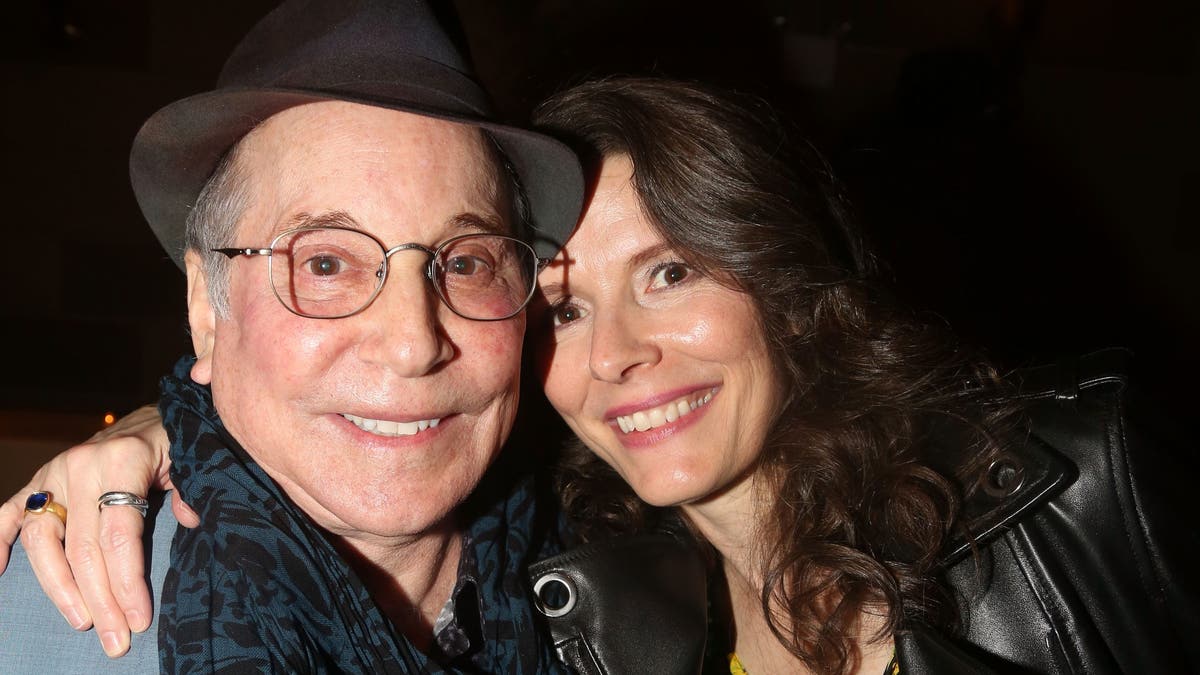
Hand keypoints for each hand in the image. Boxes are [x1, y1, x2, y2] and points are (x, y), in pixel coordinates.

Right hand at [0, 405, 197, 656]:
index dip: (128, 582)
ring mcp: (54, 473)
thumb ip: (191, 490)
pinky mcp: (38, 479)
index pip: (120, 535)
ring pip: (42, 541)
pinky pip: (8, 513)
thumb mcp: (191, 460)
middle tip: (115, 639)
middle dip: (100, 599)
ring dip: (60, 588)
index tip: (138, 620)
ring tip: (83, 621)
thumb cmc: (176, 444)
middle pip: (83, 548)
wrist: (154, 416)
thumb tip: (190, 522)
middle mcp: (81, 465)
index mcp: (123, 460)